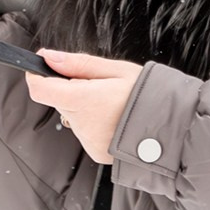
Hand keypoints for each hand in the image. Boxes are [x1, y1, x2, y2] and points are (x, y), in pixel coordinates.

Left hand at [26, 47, 142, 164]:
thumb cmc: (148, 96)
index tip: (44, 66)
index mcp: (83, 99)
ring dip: (84, 106)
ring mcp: (87, 141)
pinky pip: (85, 131)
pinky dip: (94, 122)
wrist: (172, 130)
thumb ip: (79, 64)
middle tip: (99, 84)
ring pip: (73, 115)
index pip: (40, 89)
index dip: (37, 75)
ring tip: (113, 103)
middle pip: (59, 100)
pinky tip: (115, 118)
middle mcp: (81, 123)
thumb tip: (49, 57)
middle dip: (70, 88)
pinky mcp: (95, 152)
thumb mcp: (117, 70)